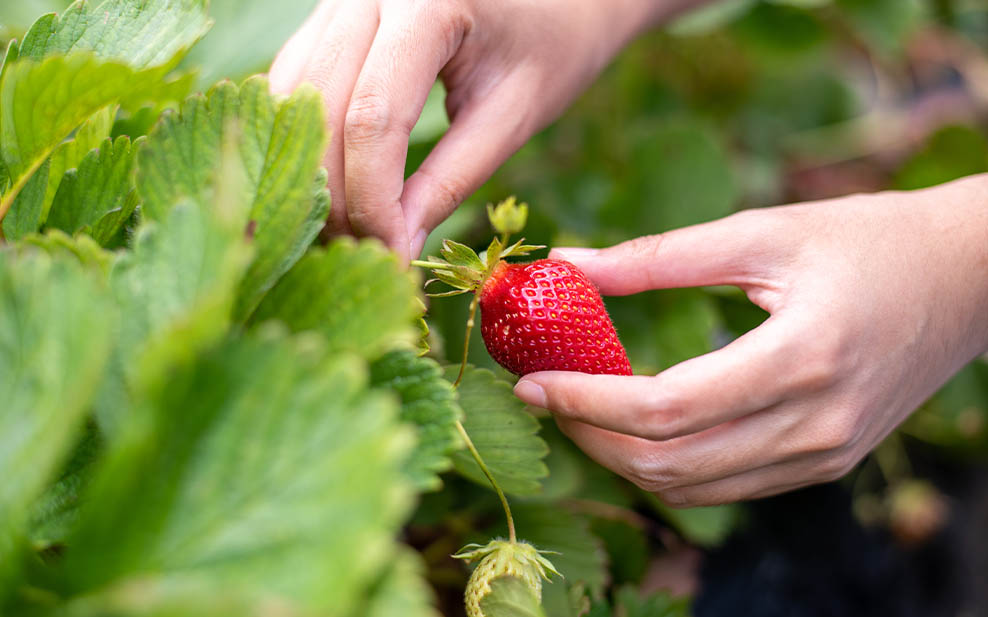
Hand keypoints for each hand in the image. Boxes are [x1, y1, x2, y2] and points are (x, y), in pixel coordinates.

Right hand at [269, 0, 671, 260]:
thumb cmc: (552, 44)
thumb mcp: (513, 116)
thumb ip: (451, 180)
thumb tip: (394, 246)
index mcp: (427, 2)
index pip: (374, 117)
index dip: (373, 199)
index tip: (392, 256)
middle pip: (322, 111)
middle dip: (337, 197)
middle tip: (365, 258)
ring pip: (295, 99)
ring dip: (314, 175)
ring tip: (349, 234)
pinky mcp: (330, 14)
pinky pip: (297, 84)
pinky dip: (310, 143)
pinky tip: (335, 189)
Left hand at [514, 175, 987, 506]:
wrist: (966, 279)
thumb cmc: (866, 240)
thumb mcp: (761, 232)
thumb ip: (658, 256)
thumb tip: (568, 265)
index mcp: (801, 358)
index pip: (666, 409)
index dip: (585, 401)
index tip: (530, 381)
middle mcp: (815, 424)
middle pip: (669, 464)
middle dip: (589, 437)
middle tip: (542, 395)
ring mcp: (824, 455)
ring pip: (693, 490)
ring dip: (621, 459)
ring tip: (578, 411)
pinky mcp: (825, 463)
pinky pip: (727, 486)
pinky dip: (669, 466)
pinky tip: (637, 427)